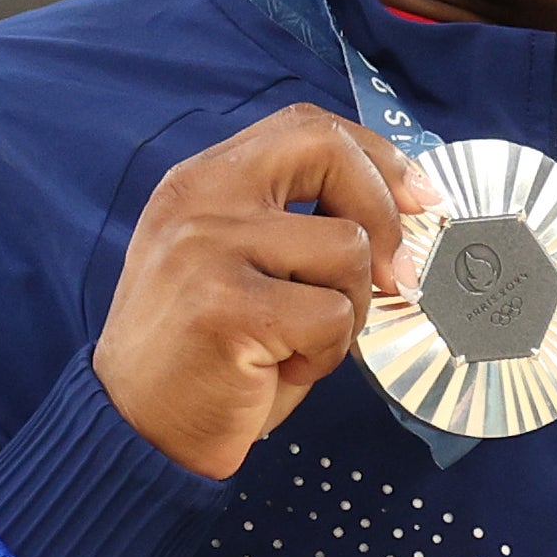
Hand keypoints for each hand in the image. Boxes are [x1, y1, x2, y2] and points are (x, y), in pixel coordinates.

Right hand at [93, 104, 435, 479]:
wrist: (136, 429)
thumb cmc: (206, 351)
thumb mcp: (241, 262)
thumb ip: (298, 223)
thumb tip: (405, 211)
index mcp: (204, 179)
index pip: (307, 127)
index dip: (377, 157)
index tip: (420, 197)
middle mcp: (200, 198)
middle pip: (328, 151)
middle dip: (384, 209)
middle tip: (395, 272)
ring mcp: (208, 247)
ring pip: (347, 248)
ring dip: (349, 309)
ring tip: (301, 343)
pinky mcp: (226, 305)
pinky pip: (331, 316)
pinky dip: (326, 354)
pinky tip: (282, 369)